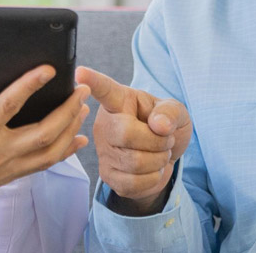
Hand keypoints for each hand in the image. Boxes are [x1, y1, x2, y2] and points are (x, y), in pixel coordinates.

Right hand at [0, 53, 90, 232]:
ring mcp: (2, 169)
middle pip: (43, 132)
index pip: (8, 106)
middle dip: (67, 109)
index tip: (49, 69)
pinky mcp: (3, 178)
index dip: (30, 85)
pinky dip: (62, 152)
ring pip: (48, 152)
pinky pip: (41, 166)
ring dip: (69, 129)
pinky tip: (74, 140)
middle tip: (82, 88)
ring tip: (82, 108)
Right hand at [76, 67, 190, 215]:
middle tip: (166, 140)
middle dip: (157, 141)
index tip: (80, 72)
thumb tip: (159, 125)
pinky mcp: (108, 175)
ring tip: (159, 153)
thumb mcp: (175, 112)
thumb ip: (170, 113)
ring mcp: (104, 151)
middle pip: (125, 134)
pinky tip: (151, 170)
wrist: (165, 158)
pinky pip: (133, 182)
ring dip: (159, 160)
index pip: (105, 90)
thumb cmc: (165, 127)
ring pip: (133, 161)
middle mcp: (106, 124)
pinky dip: (153, 178)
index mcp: (119, 101)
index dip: (93, 80)